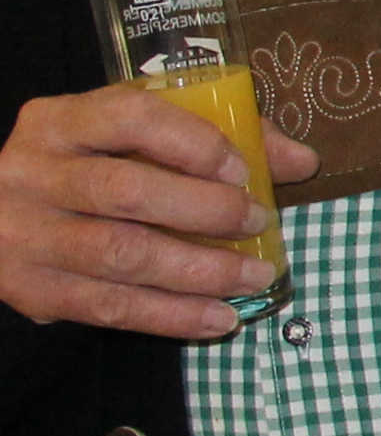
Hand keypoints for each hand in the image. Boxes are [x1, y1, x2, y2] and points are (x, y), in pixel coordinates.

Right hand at [0, 86, 315, 339]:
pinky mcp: (30, 288)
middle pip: (127, 192)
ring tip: (255, 277)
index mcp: (60, 121)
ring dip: (200, 272)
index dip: (193, 144)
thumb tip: (299, 161)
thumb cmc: (84, 167)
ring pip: (121, 255)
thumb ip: (212, 138)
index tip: (243, 169)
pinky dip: (172, 316)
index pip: (129, 117)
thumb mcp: (127, 137)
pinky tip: (218, 317)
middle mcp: (33, 173)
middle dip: (206, 211)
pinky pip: (109, 306)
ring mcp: (25, 233)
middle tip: (259, 223)